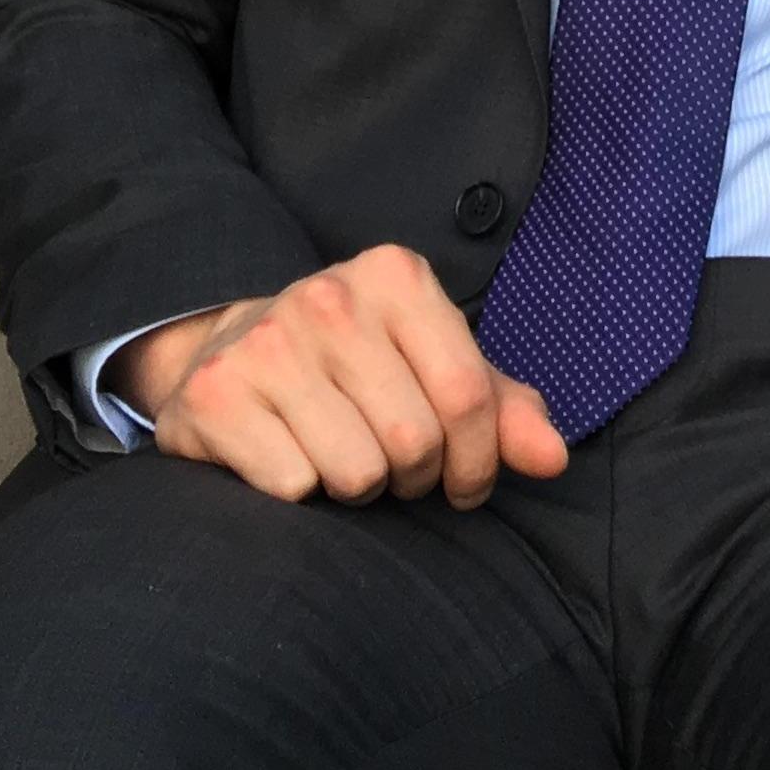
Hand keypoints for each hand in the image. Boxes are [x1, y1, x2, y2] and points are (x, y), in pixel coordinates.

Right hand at [115, 244, 568, 507]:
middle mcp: (329, 297)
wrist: (229, 350)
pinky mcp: (215, 395)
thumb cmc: (355, 367)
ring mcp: (266, 342)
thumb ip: (503, 409)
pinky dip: (299, 493)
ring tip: (340, 457)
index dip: (477, 462)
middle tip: (393, 468)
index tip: (464, 484)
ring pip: (357, 472)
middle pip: (414, 441)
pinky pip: (293, 486)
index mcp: (396, 277)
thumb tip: (554, 459)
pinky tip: (287, 458)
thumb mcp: (436, 369)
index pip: (468, 395)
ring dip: (357, 489)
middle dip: (414, 479)